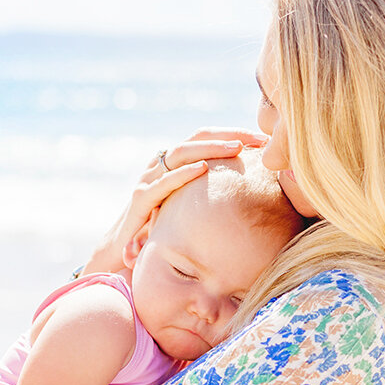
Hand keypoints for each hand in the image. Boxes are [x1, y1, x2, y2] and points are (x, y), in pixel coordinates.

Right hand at [83, 128, 268, 274]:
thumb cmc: (160, 230)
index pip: (206, 138)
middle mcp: (161, 165)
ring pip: (181, 152)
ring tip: (237, 147)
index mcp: (175, 164)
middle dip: (229, 134)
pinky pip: (163, 182)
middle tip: (258, 138)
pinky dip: (183, 173)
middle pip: (197, 137)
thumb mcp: (188, 208)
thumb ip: (210, 197)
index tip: (262, 138)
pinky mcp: (140, 199)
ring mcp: (149, 179)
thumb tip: (253, 196)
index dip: (233, 133)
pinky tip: (203, 169)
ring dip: (210, 148)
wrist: (121, 250)